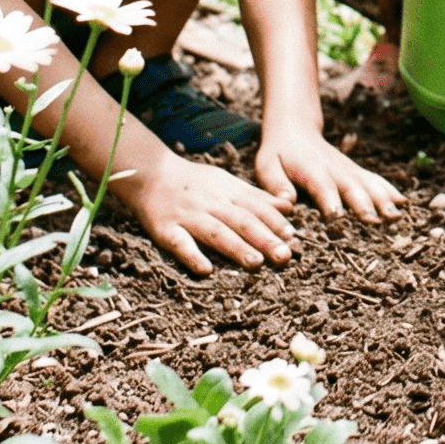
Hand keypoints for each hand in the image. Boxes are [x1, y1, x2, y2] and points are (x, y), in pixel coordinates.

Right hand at [116, 153, 299, 273]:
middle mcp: (211, 204)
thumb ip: (257, 197)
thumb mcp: (228, 182)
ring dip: (236, 248)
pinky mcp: (165, 229)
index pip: (256, 207)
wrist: (151, 173)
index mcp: (228, 192)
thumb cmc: (196, 182)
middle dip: (264, 238)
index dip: (274, 222)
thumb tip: (289, 206)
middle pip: (241, 221)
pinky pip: (180, 243)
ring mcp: (188, 216)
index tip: (292, 237)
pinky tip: (206, 270)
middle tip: (284, 256)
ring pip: (215, 232)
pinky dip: (192, 256)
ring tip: (256, 263)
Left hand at [253, 126, 405, 221]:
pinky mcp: (356, 171)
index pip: (322, 187)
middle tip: (377, 221)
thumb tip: (287, 202)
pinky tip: (404, 203)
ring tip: (397, 216)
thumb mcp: (266, 165)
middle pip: (352, 187)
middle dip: (364, 204)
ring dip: (383, 199)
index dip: (330, 201)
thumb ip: (275, 184)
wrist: (295, 128)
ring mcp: (348, 169)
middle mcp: (334, 169)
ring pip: (368, 183)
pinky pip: (375, 180)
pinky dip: (389, 190)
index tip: (338, 218)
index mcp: (311, 170)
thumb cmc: (278, 153)